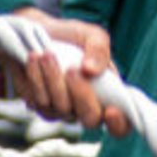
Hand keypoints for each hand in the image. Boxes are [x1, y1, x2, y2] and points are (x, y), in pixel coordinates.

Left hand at [0, 10, 130, 137]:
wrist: (36, 32)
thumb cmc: (70, 36)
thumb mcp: (91, 35)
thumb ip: (99, 49)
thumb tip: (92, 71)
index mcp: (110, 92)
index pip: (122, 123)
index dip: (119, 124)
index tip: (111, 110)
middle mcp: (88, 106)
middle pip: (91, 119)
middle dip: (81, 95)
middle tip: (71, 70)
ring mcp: (64, 109)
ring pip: (62, 108)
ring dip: (54, 78)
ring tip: (47, 54)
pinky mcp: (42, 106)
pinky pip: (41, 101)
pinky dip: (37, 78)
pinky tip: (34, 59)